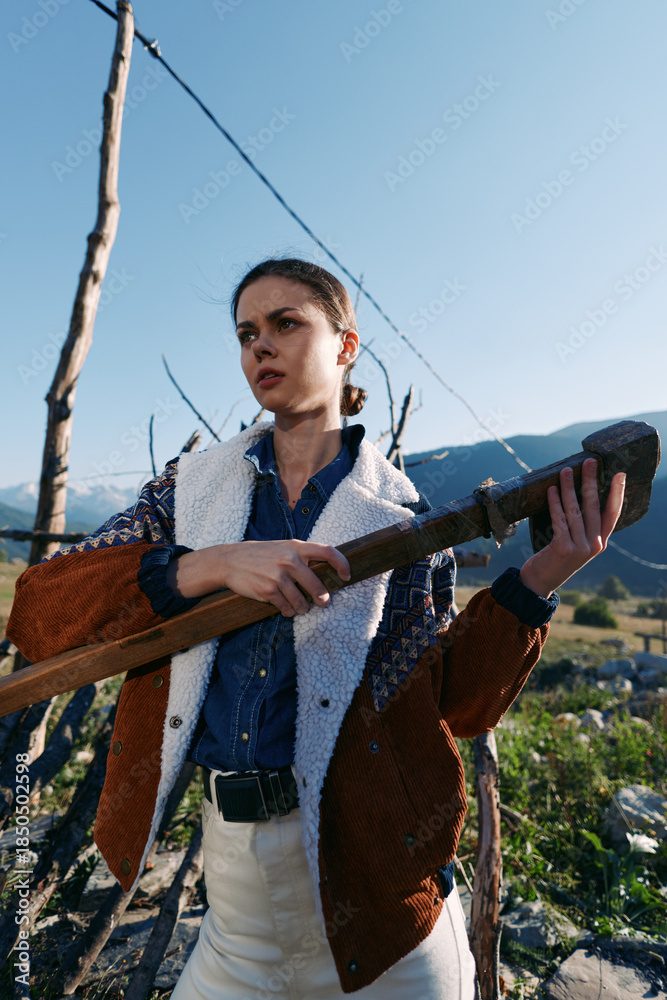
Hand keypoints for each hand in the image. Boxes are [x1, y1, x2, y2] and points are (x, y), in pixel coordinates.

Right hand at [166, 539, 350, 616]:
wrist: (229, 560)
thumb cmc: (260, 554)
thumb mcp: (282, 547)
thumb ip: (301, 555)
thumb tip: (325, 569)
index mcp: (296, 547)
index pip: (327, 551)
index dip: (342, 564)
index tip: (346, 576)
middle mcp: (289, 560)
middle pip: (316, 585)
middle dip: (322, 597)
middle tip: (323, 602)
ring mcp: (278, 576)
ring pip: (301, 601)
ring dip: (303, 608)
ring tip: (301, 608)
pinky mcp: (268, 591)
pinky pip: (285, 607)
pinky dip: (287, 611)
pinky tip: (285, 608)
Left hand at [519, 458, 625, 598]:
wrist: (539, 584)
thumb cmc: (555, 559)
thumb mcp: (574, 544)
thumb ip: (581, 527)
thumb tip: (576, 494)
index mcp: (600, 542)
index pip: (613, 514)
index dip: (617, 493)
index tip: (619, 474)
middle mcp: (594, 544)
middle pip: (594, 506)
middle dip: (591, 481)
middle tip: (589, 462)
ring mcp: (580, 547)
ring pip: (575, 510)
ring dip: (569, 487)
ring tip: (565, 471)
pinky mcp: (563, 548)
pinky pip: (559, 519)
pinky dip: (555, 502)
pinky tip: (550, 490)